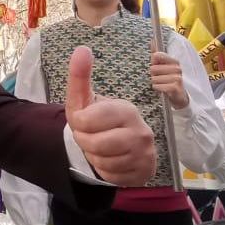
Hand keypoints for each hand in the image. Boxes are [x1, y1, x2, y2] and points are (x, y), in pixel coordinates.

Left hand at [64, 47, 156, 185]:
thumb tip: (82, 48)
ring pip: (102, 162)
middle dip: (84, 141)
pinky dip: (104, 170)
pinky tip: (110, 159)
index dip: (78, 123)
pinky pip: (111, 176)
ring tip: (100, 146)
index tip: (82, 121)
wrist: (121, 144)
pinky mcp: (143, 172)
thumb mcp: (86, 99)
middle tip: (90, 135)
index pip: (88, 120)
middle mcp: (141, 131)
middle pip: (94, 144)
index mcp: (127, 110)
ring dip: (93, 156)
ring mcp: (145, 154)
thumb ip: (80, 76)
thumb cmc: (100, 119)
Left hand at [148, 51, 187, 109]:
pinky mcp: (175, 87)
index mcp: (174, 61)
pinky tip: (163, 91)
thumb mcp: (162, 68)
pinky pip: (158, 86)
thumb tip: (152, 39)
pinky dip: (158, 89)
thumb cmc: (168, 82)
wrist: (179, 98)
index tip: (156, 67)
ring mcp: (177, 78)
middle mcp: (177, 68)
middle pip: (153, 68)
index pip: (157, 55)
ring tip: (162, 85)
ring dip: (155, 84)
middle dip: (153, 76)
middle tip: (160, 80)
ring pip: (154, 78)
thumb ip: (157, 55)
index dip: (153, 63)